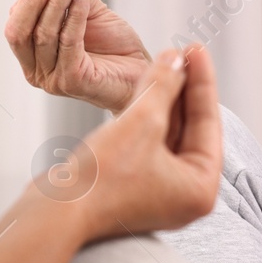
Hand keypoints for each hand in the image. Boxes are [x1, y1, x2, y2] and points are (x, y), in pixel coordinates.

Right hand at [5, 0, 151, 112]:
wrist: (141, 73)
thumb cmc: (114, 47)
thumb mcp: (89, 14)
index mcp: (33, 57)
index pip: (16, 25)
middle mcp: (37, 72)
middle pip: (20, 32)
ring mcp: (53, 79)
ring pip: (44, 35)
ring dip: (56, 2)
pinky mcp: (73, 81)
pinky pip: (69, 42)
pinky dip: (75, 15)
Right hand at [66, 46, 223, 241]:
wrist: (53, 214)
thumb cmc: (101, 179)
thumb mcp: (142, 121)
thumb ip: (164, 86)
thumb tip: (176, 58)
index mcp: (201, 189)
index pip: (208, 123)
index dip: (202, 80)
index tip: (197, 48)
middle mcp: (186, 195)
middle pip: (191, 129)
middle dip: (184, 88)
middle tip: (181, 52)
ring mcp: (160, 193)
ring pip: (169, 134)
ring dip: (165, 98)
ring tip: (163, 61)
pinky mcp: (134, 188)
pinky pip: (149, 143)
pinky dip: (147, 115)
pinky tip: (144, 87)